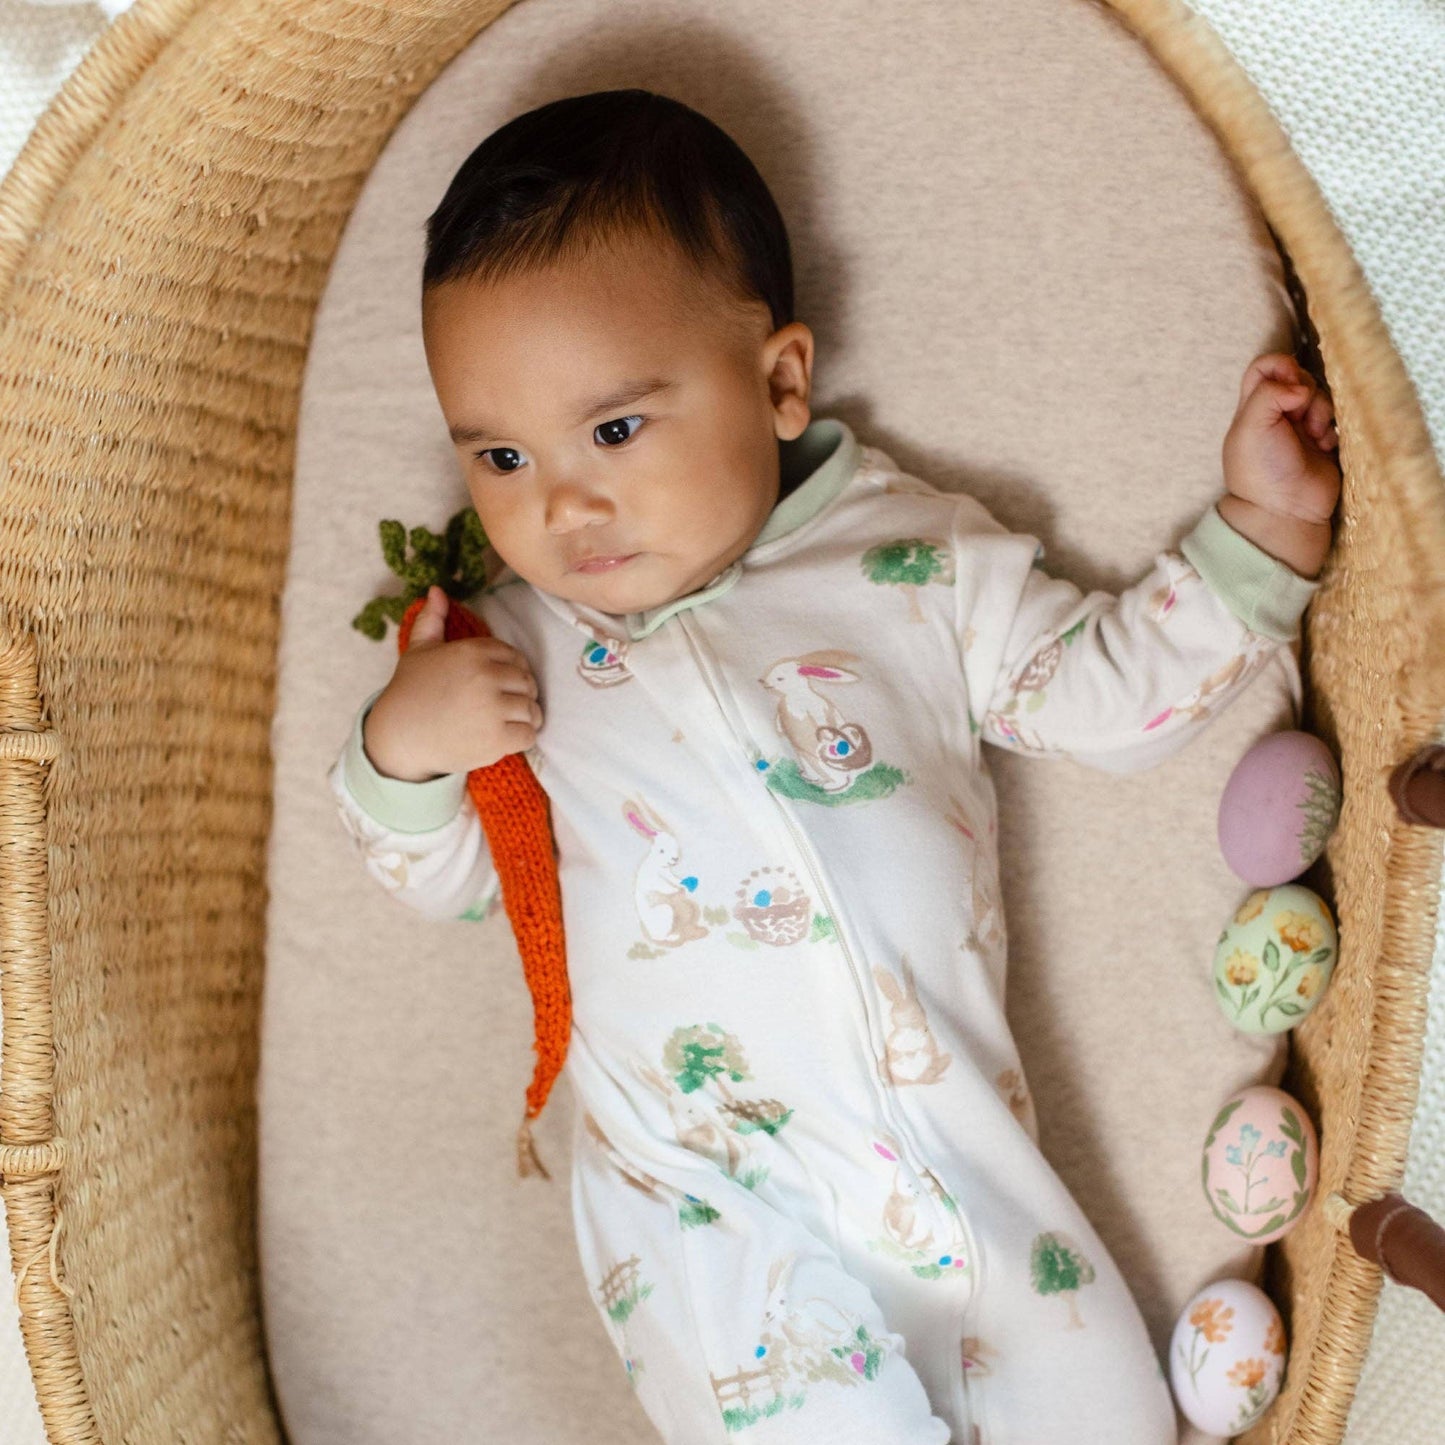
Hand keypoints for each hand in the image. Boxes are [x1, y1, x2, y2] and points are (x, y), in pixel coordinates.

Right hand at [362, 585, 542, 780]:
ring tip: (514, 720)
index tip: (504, 683)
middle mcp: (485, 676)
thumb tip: (437, 590)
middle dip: (522, 693)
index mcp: (472, 651)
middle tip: (510, 704)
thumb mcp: (419, 649)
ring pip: (531, 708)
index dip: (515, 670)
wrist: (398, 736)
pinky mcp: (496, 739)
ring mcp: (492, 709)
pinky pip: (528, 734)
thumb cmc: (410, 691)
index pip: (515, 657)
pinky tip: (509, 736)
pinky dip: (523, 737)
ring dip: (527, 716)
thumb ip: (433, 619)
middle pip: (527, 682)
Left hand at [1222, 352, 1340, 526]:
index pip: (1264, 367)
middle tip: (1300, 416)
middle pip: (1299, 377)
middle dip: (1305, 390)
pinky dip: (1332, 429)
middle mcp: (1276, 414)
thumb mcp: (1250, 427)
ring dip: (1321, 412)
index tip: (1288, 384)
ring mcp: (1301, 428)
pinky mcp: (1323, 442)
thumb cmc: (1262, 470)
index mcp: (1252, 408)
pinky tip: (1325, 447)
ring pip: (1321, 396)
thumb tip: (1299, 386)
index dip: (1280, 366)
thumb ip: (1268, 393)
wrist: (1286, 511)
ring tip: (1314, 436)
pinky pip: (1336, 419)